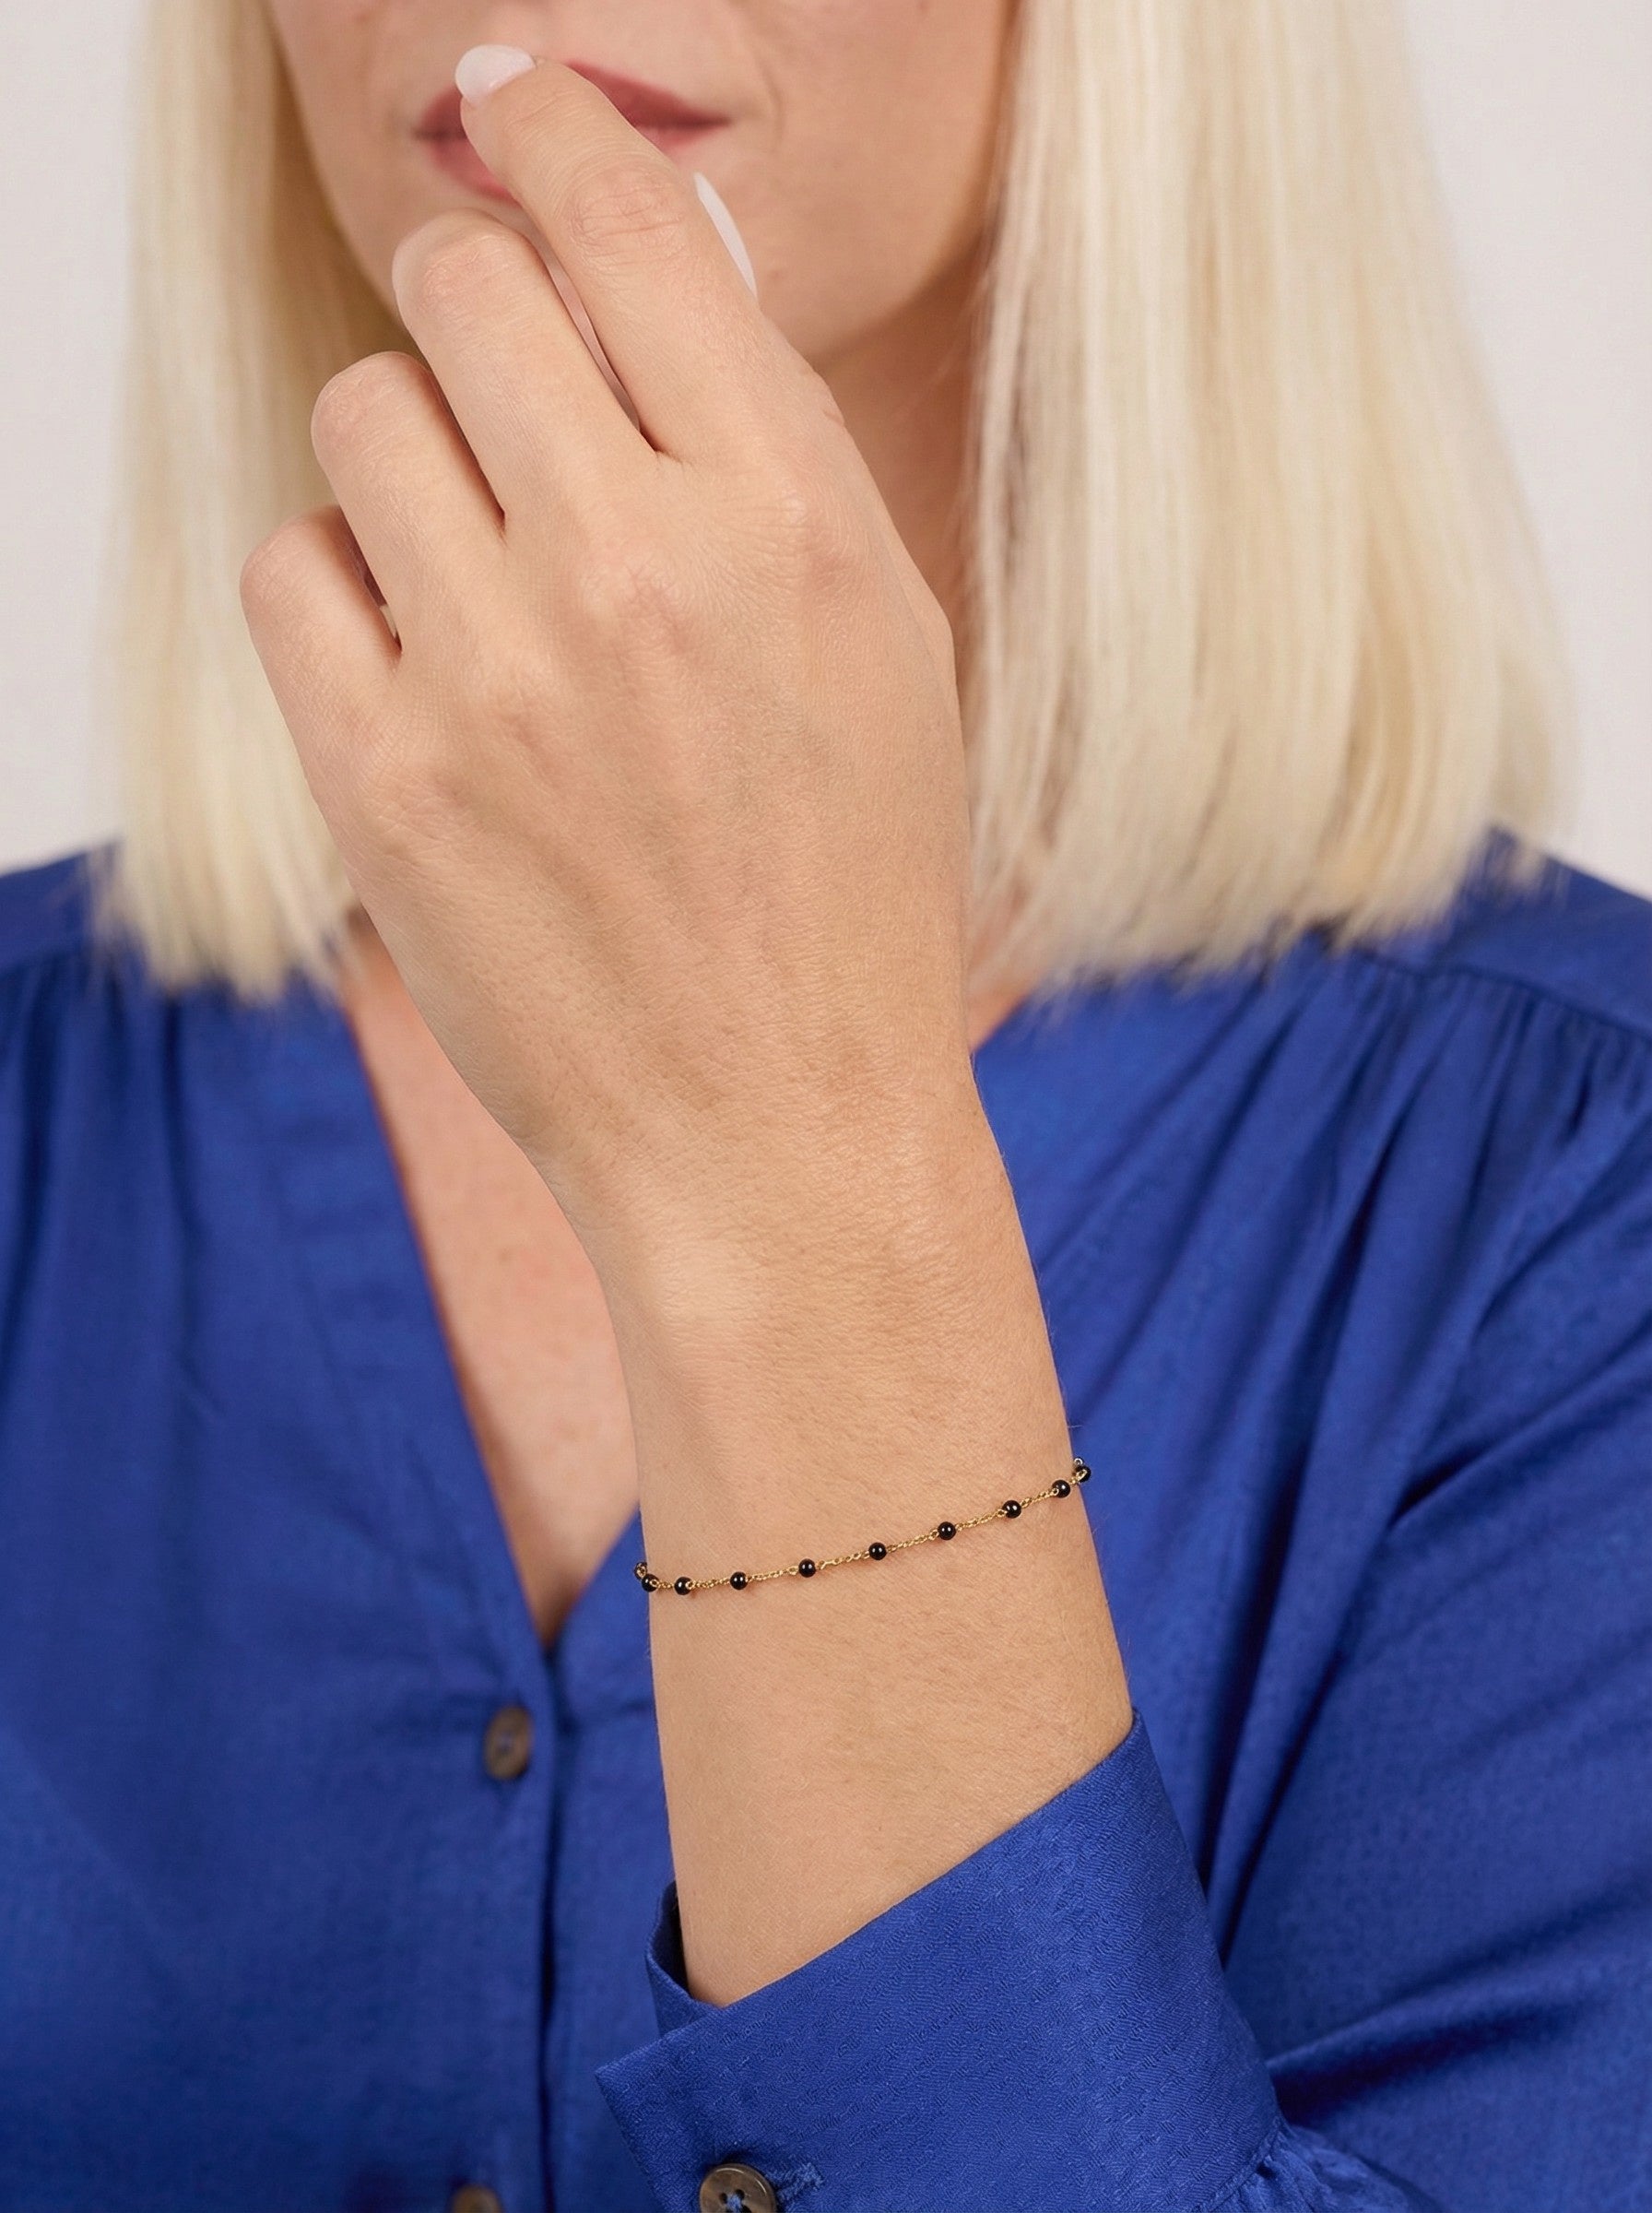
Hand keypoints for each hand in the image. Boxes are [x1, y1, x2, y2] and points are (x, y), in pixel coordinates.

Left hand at [240, 55, 979, 1293]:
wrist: (774, 1124)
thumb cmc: (848, 887)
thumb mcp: (882, 642)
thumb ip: (764, 444)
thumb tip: (641, 255)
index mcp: (793, 523)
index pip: (623, 221)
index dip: (550, 132)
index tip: (515, 110)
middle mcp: (641, 574)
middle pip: (466, 282)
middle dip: (479, 302)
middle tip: (507, 381)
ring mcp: (498, 679)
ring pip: (366, 411)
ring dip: (415, 456)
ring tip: (485, 568)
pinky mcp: (385, 780)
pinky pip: (290, 563)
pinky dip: (347, 588)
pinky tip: (428, 663)